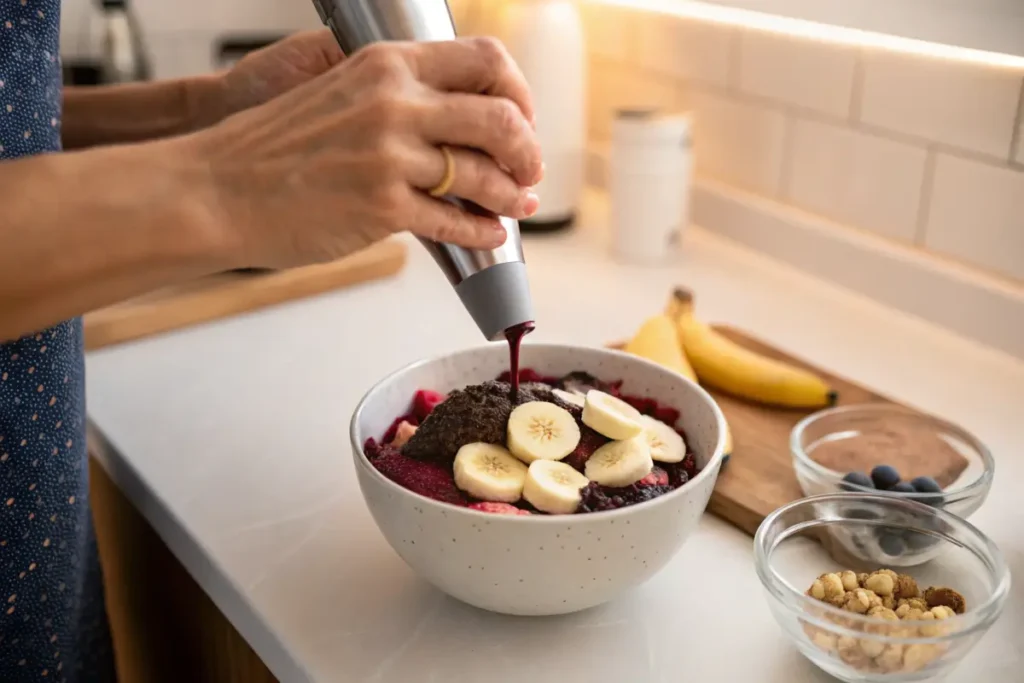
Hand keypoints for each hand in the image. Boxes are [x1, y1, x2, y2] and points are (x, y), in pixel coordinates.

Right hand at [183, 38, 543, 268]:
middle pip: (500, 117)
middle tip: (530, 169)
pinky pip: (454, 222)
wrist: (217, 189)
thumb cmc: (271, 148)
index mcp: (387, 64)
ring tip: (517, 205)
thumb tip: (453, 119)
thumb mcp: (340, 93)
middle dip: (528, 148)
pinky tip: (488, 235)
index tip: (522, 118)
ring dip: (512, 195)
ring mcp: (390, 155)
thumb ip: (397, 96)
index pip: (486, 59)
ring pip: (483, 174)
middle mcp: (395, 102)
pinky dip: (481, 232)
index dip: (519, 92)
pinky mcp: (382, 206)